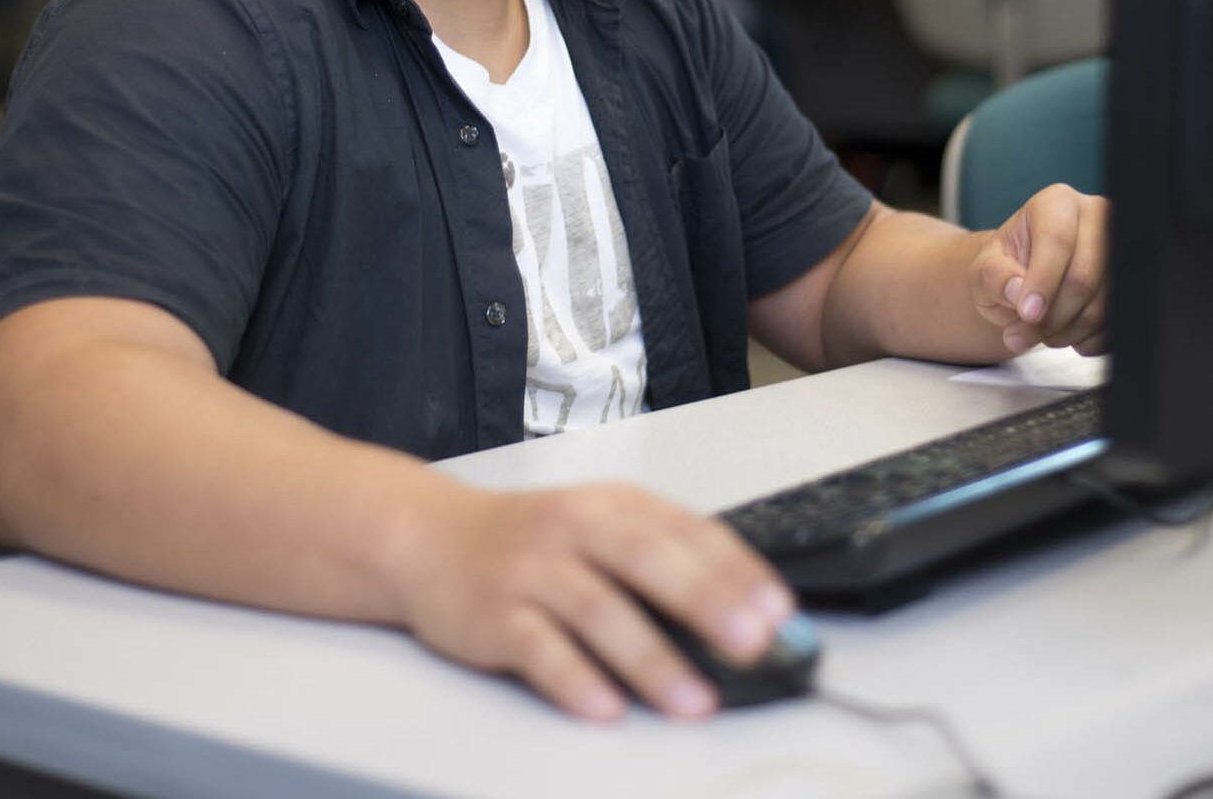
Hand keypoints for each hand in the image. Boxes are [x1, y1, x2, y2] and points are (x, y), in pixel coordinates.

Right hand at [394, 477, 796, 721]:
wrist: (432, 538)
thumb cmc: (535, 540)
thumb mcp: (600, 527)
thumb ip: (662, 560)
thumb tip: (741, 612)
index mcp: (614, 504)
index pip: (687, 530)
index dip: (738, 570)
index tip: (780, 610)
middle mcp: (575, 529)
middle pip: (646, 560)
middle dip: (705, 601)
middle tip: (753, 643)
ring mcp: (533, 570)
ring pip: (597, 609)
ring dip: (650, 657)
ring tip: (694, 700)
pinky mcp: (495, 614)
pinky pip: (538, 648)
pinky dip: (573, 678)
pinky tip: (605, 707)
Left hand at [970, 183, 1108, 355]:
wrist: (1022, 284)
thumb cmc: (1004, 269)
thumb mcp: (982, 269)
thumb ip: (993, 277)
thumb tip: (1018, 292)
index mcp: (1058, 203)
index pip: (1058, 241)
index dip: (1042, 282)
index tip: (1026, 314)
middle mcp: (1097, 220)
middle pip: (1084, 278)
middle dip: (1050, 316)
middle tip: (1020, 333)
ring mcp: (1121, 254)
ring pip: (1102, 307)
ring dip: (1064, 332)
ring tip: (1034, 333)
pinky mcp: (1132, 288)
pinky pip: (1114, 327)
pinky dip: (1083, 340)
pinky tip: (1060, 332)